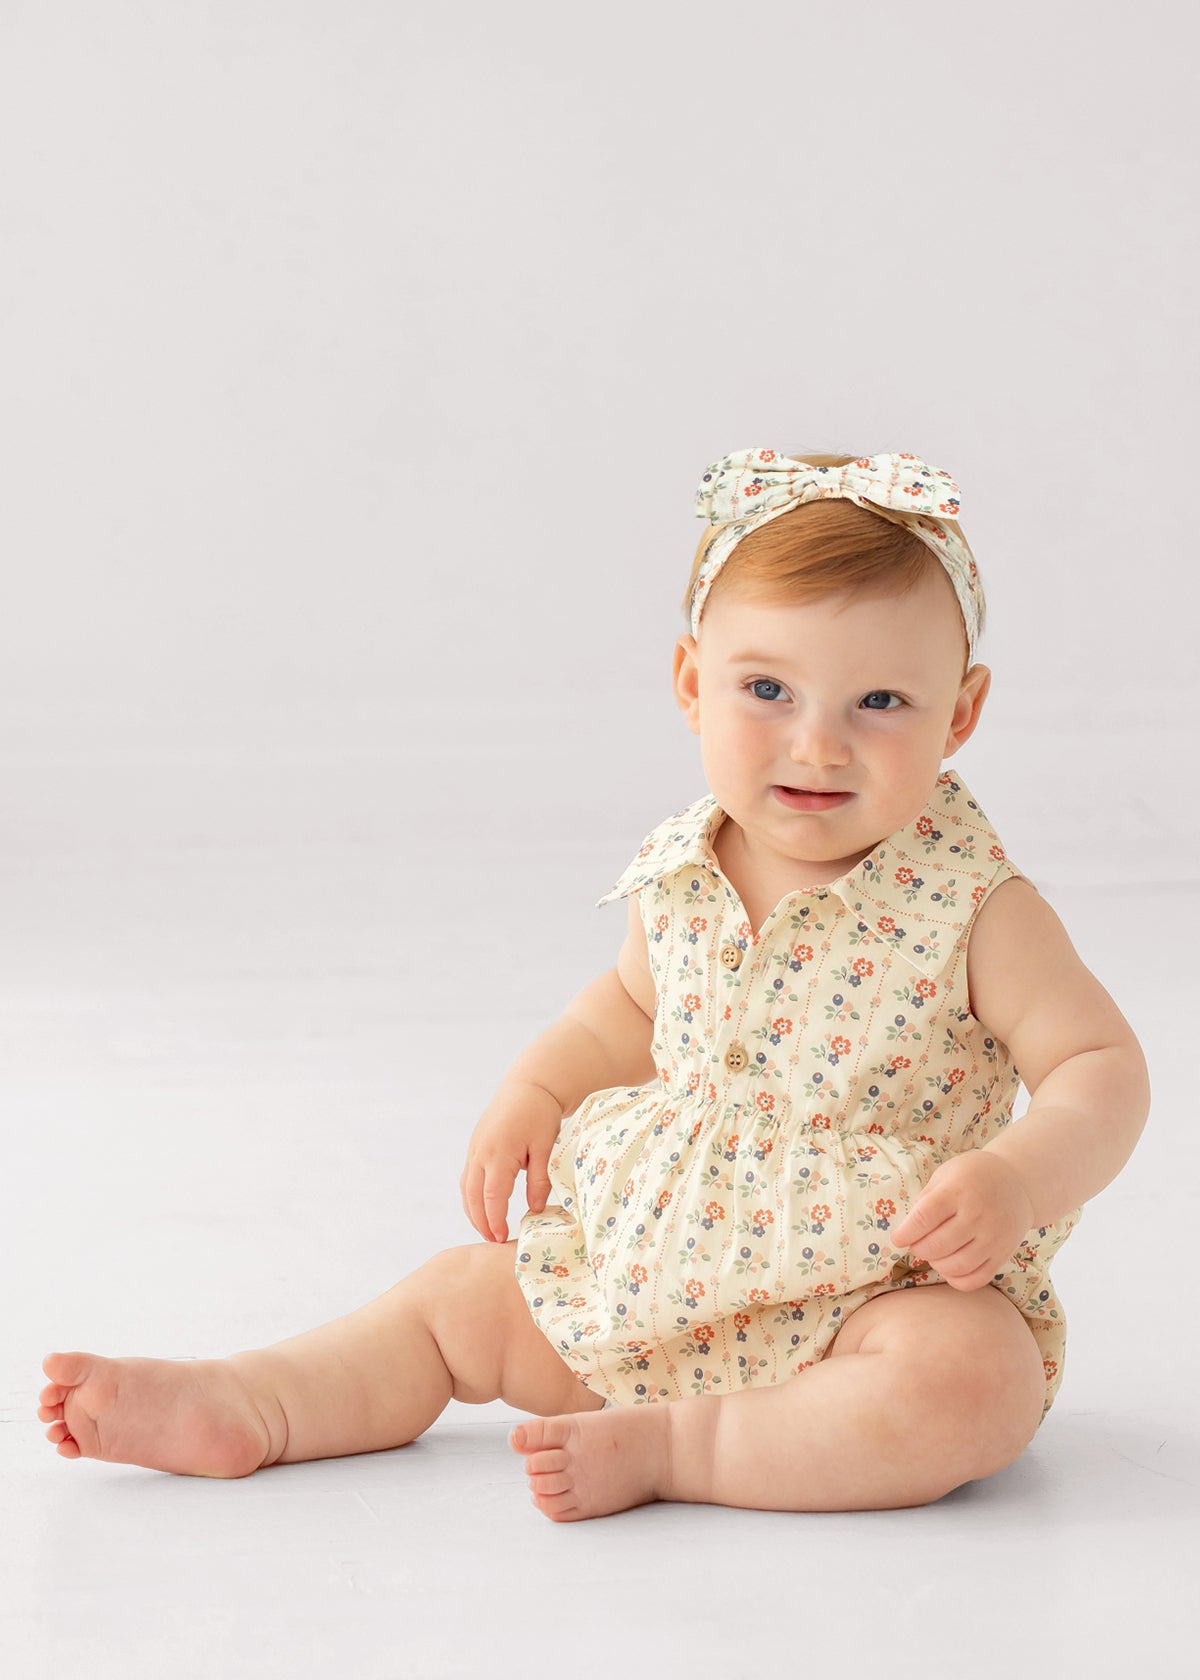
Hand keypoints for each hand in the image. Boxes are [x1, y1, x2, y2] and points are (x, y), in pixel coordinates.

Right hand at [459, 1084, 563, 1243]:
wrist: (528, 1087)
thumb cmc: (540, 1115)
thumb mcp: (546, 1147)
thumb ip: (539, 1180)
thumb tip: (535, 1210)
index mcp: (499, 1154)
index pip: (492, 1197)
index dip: (495, 1221)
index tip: (501, 1240)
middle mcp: (480, 1153)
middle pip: (472, 1197)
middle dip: (481, 1222)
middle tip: (493, 1242)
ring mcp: (474, 1149)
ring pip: (465, 1188)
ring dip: (473, 1211)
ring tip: (487, 1230)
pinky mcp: (475, 1147)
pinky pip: (467, 1177)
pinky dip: (471, 1196)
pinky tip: (482, 1207)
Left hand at [890, 1150, 1035, 1291]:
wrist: (1016, 1181)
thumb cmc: (972, 1176)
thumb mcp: (945, 1174)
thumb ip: (926, 1199)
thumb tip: (908, 1230)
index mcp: (958, 1191)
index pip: (924, 1218)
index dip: (906, 1233)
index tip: (897, 1239)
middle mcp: (977, 1215)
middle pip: (938, 1245)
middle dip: (919, 1249)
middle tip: (915, 1244)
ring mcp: (993, 1237)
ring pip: (956, 1266)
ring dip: (936, 1264)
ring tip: (933, 1253)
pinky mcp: (1003, 1253)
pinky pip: (977, 1279)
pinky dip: (957, 1280)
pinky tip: (949, 1268)